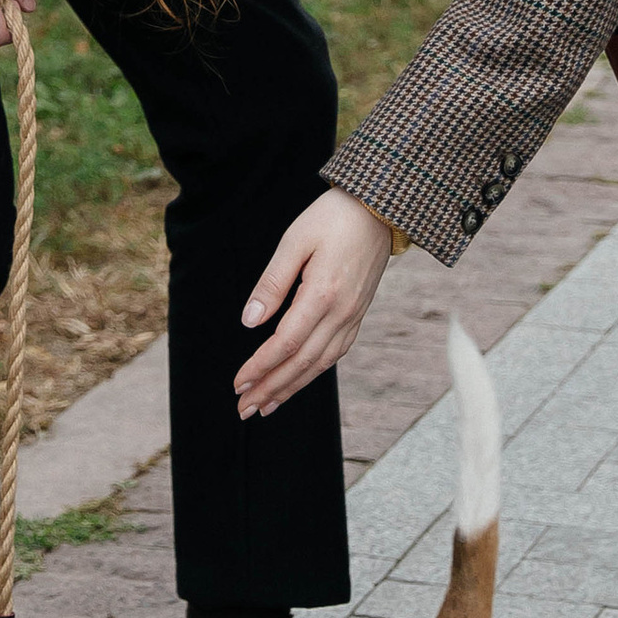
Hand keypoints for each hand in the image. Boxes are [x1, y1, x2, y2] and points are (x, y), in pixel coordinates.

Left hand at [235, 190, 394, 416]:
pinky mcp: (359, 313)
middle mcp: (342, 312)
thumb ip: (272, 282)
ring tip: (267, 405)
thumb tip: (250, 320)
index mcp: (323, 294)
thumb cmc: (333, 217)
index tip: (238, 384)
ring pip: (320, 363)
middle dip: (271, 388)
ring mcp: (354, 315)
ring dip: (292, 387)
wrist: (380, 208)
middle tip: (244, 409)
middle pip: (301, 362)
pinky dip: (314, 372)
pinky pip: (336, 352)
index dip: (259, 367)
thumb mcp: (295, 240)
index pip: (285, 343)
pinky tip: (299, 379)